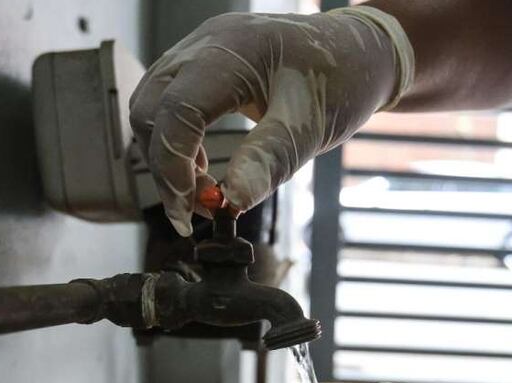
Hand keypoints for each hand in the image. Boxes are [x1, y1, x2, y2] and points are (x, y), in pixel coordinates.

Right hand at [128, 7, 413, 234]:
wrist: (360, 53)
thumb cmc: (342, 80)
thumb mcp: (310, 126)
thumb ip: (268, 162)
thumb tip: (231, 205)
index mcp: (232, 50)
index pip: (176, 110)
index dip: (173, 165)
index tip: (191, 209)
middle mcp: (206, 43)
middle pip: (151, 109)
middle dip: (166, 166)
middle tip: (197, 210)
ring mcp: (200, 50)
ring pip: (153, 107)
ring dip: (168, 156)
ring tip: (206, 192)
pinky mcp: (203, 65)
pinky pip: (170, 102)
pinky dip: (178, 141)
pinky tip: (206, 168)